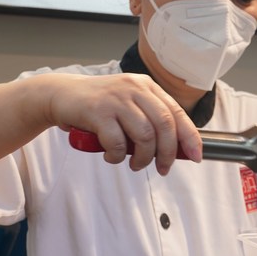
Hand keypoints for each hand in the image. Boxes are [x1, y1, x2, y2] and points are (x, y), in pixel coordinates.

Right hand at [38, 72, 202, 174]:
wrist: (60, 95)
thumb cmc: (98, 106)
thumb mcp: (128, 105)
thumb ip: (148, 120)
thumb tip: (175, 149)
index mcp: (146, 86)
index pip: (176, 112)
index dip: (189, 136)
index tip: (196, 156)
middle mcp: (134, 89)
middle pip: (165, 125)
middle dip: (168, 153)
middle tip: (163, 168)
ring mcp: (116, 99)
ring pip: (145, 135)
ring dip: (143, 158)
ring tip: (136, 165)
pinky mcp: (98, 111)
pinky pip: (117, 142)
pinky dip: (117, 156)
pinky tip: (112, 156)